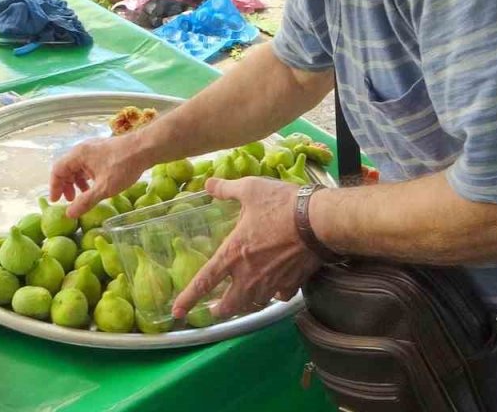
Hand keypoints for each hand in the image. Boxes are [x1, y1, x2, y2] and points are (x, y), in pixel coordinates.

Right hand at [49, 134, 148, 218]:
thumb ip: (85, 201)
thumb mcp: (104, 188)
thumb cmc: (123, 166)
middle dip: (66, 185)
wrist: (145, 148)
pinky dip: (87, 177)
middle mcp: (83, 149)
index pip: (57, 170)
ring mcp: (93, 149)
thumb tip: (69, 214)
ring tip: (83, 196)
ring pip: (78, 167)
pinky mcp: (103, 151)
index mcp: (78, 155)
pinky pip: (88, 165)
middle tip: (70, 201)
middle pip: (66, 168)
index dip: (54, 187)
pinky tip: (95, 186)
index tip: (56, 201)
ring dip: (77, 182)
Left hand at [171, 177, 322, 318]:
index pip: (204, 282)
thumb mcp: (250, 189)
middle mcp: (249, 275)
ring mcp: (271, 283)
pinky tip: (274, 289)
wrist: (319, 221)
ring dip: (245, 304)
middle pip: (229, 304)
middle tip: (215, 310)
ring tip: (242, 301)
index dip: (187, 299)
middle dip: (219, 310)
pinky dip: (274, 295)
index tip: (176, 312)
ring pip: (253, 303)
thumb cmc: (281, 205)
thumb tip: (208, 184)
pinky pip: (278, 297)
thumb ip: (226, 189)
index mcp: (233, 254)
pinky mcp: (292, 284)